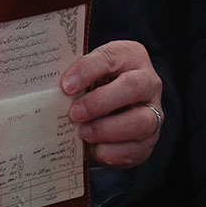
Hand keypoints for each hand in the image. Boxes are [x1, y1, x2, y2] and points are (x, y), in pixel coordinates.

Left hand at [60, 40, 161, 167]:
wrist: (116, 106)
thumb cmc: (96, 83)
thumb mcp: (88, 72)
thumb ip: (76, 78)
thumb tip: (52, 92)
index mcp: (130, 55)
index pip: (110, 57)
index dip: (87, 71)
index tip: (66, 86)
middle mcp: (148, 81)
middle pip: (133, 87)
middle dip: (100, 102)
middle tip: (74, 113)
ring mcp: (153, 111)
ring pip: (141, 121)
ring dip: (107, 129)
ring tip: (83, 132)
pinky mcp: (150, 139)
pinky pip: (137, 148)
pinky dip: (113, 151)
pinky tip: (94, 149)